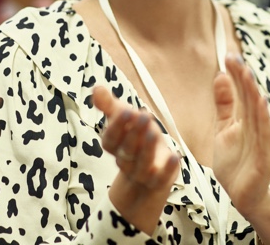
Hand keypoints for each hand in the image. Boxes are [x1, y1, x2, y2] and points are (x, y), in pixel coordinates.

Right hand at [93, 86, 179, 234]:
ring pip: (142, 164)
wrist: (151, 165)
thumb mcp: (123, 116)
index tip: (126, 110)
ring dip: (147, 148)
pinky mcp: (159, 180)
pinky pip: (160, 179)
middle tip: (143, 115)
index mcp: (114, 146)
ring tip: (154, 132)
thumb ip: (108, 104)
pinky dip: (167, 169)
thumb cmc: (135, 135)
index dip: (117, 126)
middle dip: (134, 133)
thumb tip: (96, 88)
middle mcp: (125, 161)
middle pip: (127, 150)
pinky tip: (174, 155)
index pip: (110, 139)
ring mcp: (141, 173)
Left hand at [212, 56, 269, 216]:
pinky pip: (266, 136)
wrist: (242, 196)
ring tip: (248, 75)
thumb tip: (220, 75)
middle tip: (235, 59)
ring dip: (254, 93)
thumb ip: (224, 104)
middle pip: (252, 98)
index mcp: (248, 118)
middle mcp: (259, 126)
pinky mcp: (267, 157)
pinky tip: (261, 105)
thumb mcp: (223, 128)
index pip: (243, 91)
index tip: (228, 55)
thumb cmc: (235, 161)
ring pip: (259, 113)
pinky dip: (264, 120)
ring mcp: (265, 141)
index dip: (237, 74)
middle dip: (244, 78)